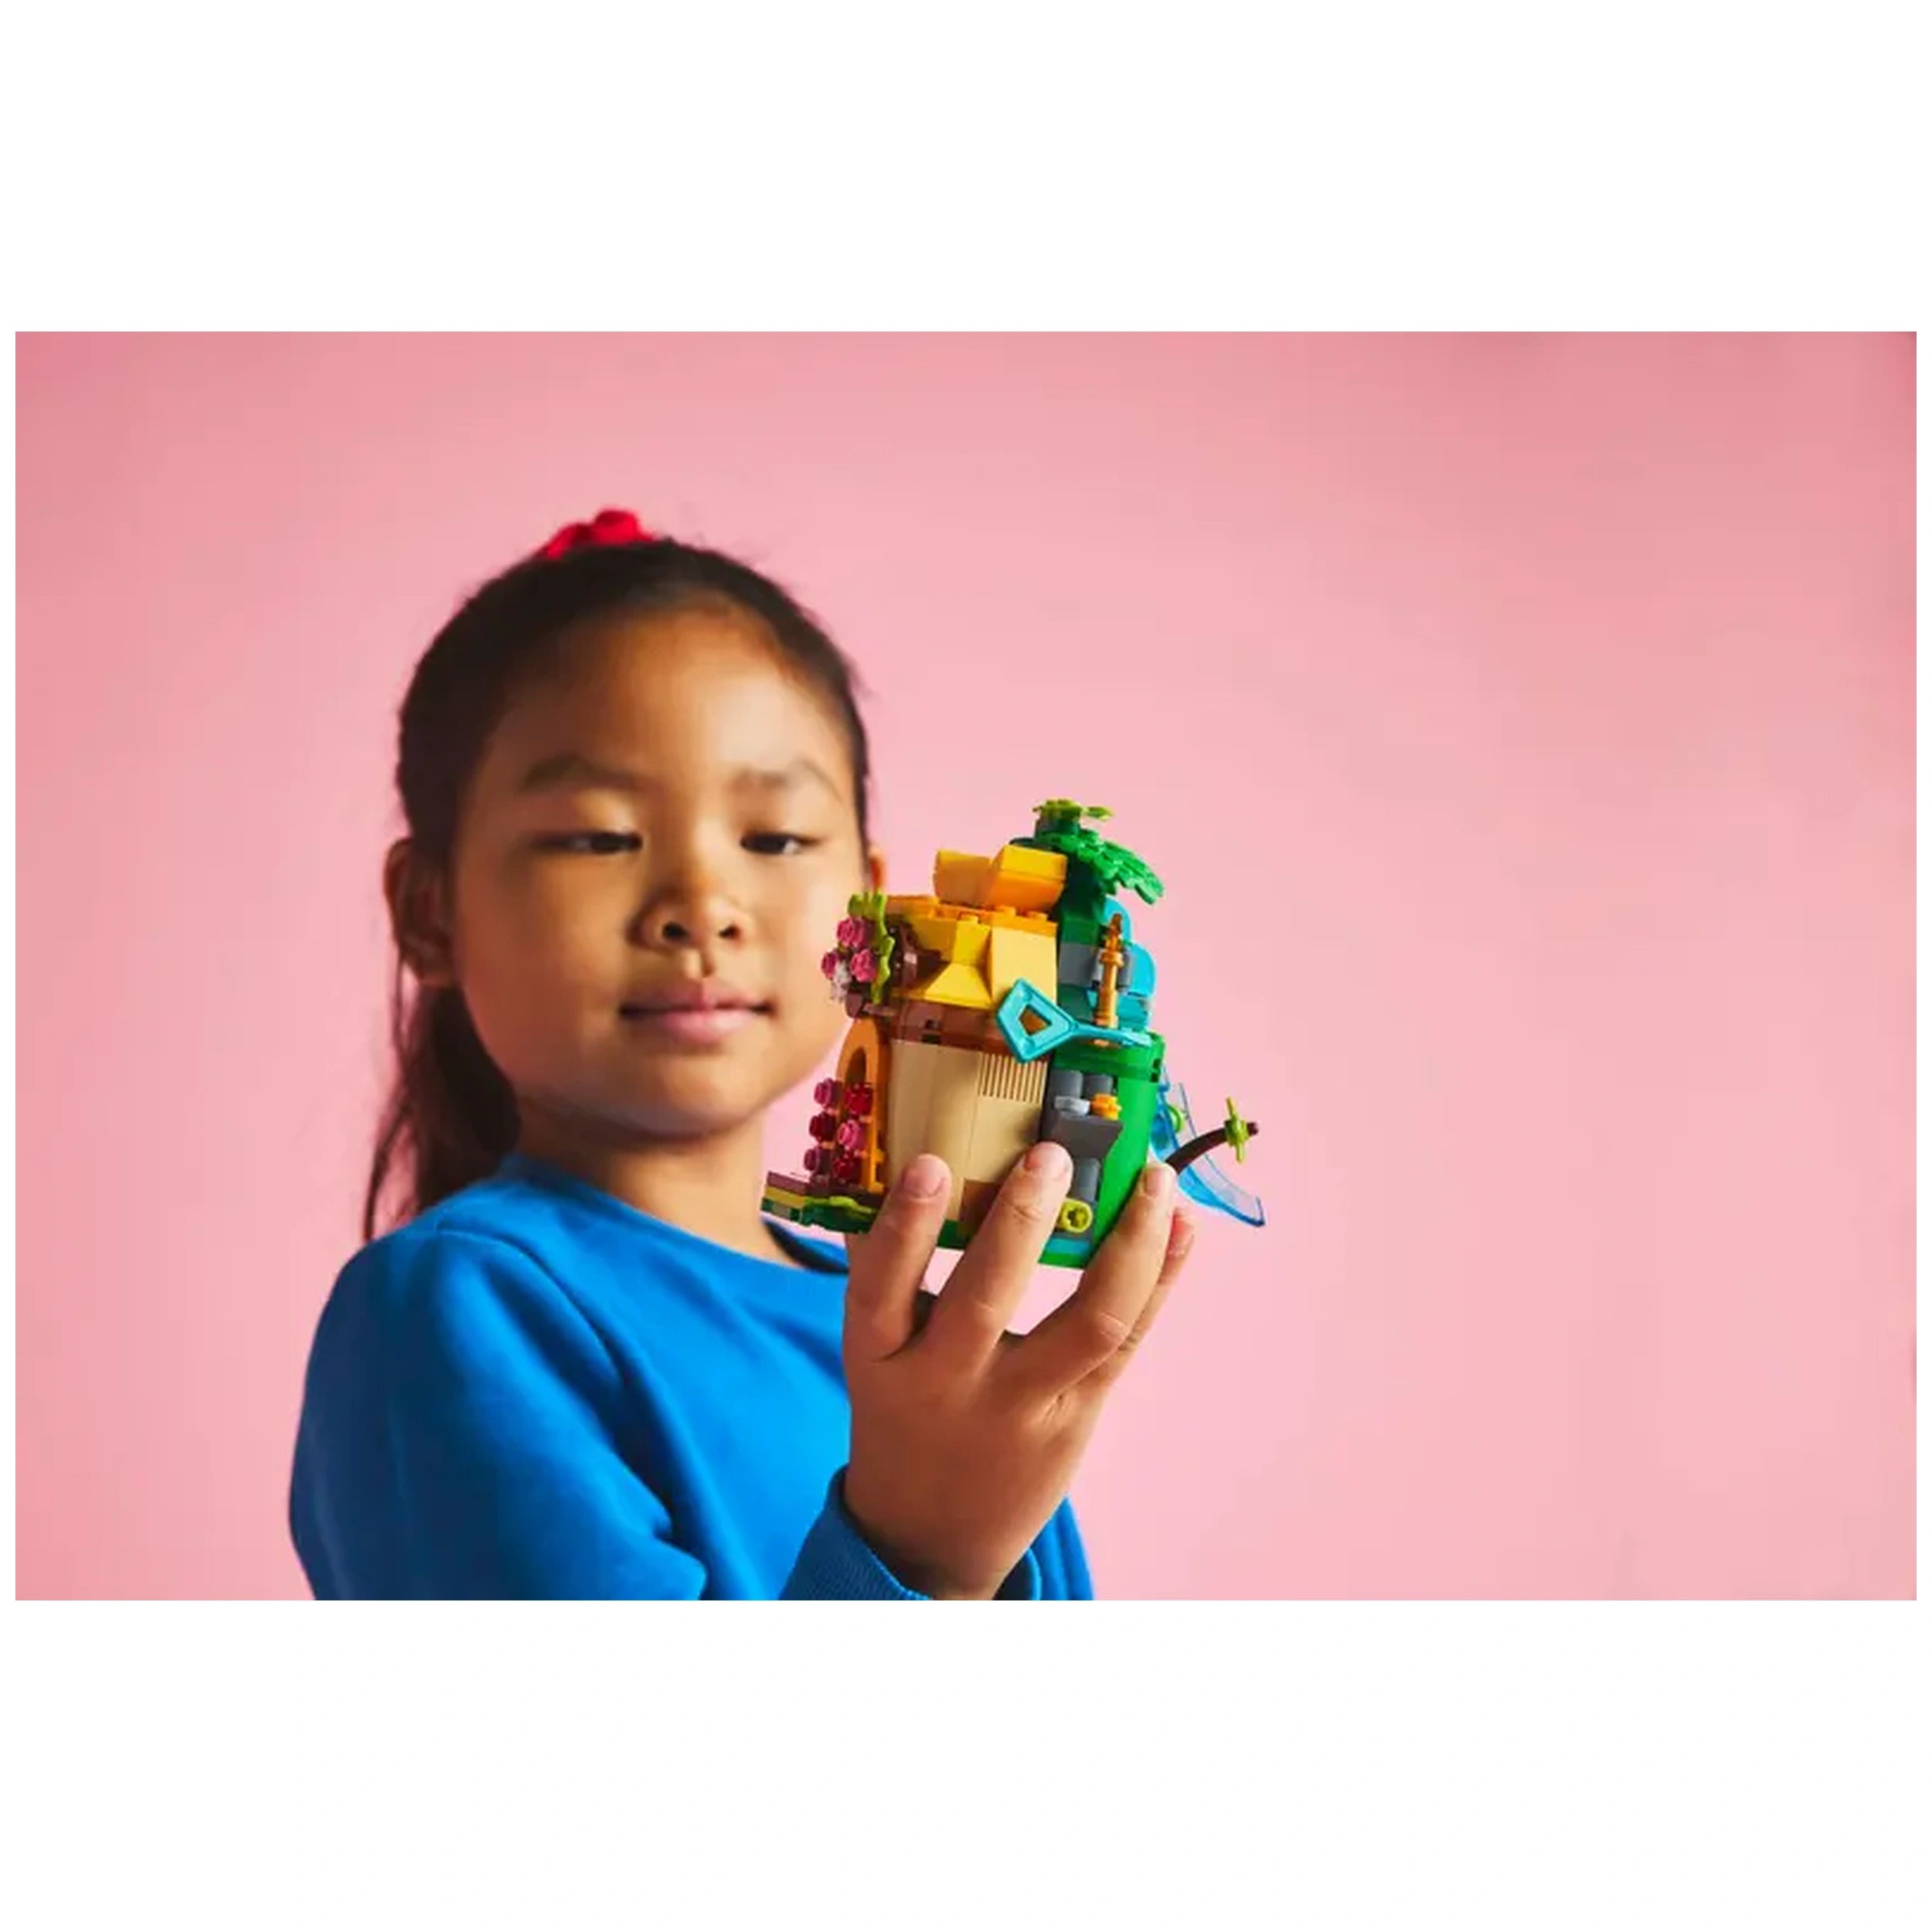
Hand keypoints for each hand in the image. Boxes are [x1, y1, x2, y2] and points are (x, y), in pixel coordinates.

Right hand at [840, 1140, 1195, 1598]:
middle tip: (1050, 1153)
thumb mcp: (875, 1353)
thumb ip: (888, 1272)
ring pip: (1089, 1324)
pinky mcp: (1078, 1416)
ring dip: (1129, 1244)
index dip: (905, 1227)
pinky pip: (1127, 1342)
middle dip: (1020, 1224)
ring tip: (1153, 1179)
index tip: (930, 1163)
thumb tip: (894, 1164)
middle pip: (985, 1301)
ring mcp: (1021, 1406)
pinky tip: (1181, 1225)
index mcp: (880, 1358)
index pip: (881, 1287)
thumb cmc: (904, 1412)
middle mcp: (949, 1384)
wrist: (930, 1537)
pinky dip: (1160, 1279)